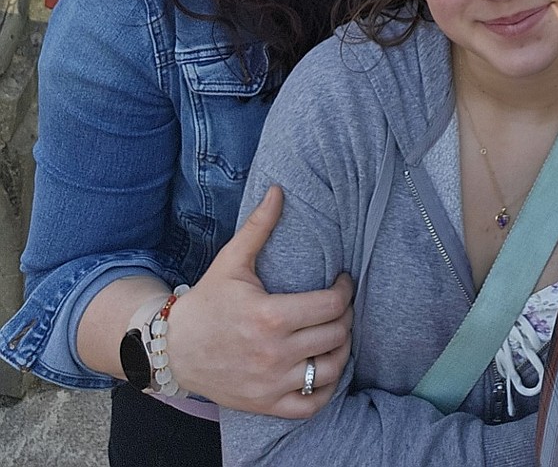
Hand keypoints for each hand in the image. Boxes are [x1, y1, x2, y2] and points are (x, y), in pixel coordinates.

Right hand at [164, 185, 353, 416]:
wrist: (174, 350)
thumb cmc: (207, 301)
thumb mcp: (232, 261)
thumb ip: (259, 226)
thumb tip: (278, 189)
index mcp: (270, 316)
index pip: (331, 305)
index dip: (345, 290)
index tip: (342, 281)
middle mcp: (274, 353)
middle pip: (336, 335)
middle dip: (345, 315)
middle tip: (339, 304)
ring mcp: (271, 383)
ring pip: (331, 370)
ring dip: (341, 349)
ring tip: (336, 332)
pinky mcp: (266, 405)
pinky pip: (311, 406)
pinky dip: (326, 389)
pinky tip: (325, 368)